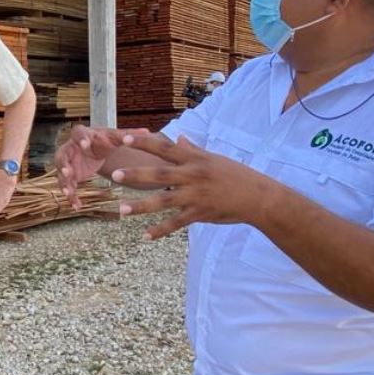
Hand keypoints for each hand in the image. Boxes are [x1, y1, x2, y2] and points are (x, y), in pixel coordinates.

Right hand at [55, 125, 150, 208]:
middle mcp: (70, 148)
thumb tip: (147, 132)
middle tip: (69, 172)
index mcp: (82, 135)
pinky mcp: (70, 175)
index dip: (81, 140)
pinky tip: (77, 206)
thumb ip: (127, 135)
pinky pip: (68, 186)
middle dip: (64, 165)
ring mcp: (68, 163)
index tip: (85, 145)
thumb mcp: (115, 137)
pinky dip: (72, 196)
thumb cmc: (104, 139)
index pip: (78, 134)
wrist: (93, 146)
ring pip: (61, 173)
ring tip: (68, 192)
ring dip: (64, 183)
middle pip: (62, 155)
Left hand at [111, 134, 276, 239]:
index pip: (165, 148)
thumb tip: (178, 138)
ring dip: (142, 206)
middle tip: (114, 175)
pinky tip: (145, 236)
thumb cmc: (236, 175)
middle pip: (160, 174)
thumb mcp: (214, 159)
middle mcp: (193, 175)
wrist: (259, 197)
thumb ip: (193, 150)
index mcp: (195, 159)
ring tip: (122, 210)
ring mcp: (196, 195)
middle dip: (137, 174)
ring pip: (164, 201)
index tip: (124, 138)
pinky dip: (161, 230)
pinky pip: (177, 223)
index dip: (145, 143)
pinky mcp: (201, 213)